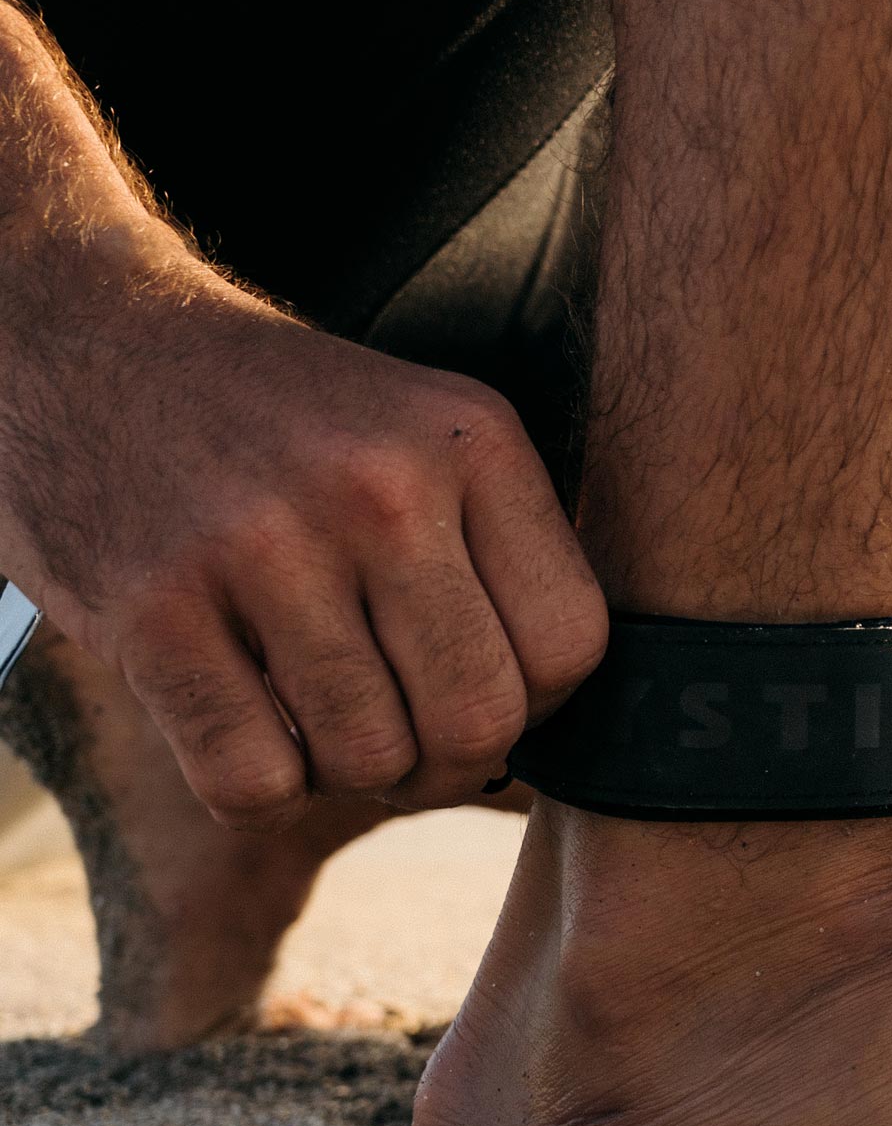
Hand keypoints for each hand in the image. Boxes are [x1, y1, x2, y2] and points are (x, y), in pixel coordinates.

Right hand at [0, 236, 607, 825]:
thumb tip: (573, 711)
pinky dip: (254, 785)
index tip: (488, 693)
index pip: (573, 644)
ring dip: (345, 771)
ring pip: (370, 760)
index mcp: (471, 441)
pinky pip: (253, 780)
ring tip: (313, 712)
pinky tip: (240, 723)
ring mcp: (261, 546)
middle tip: (404, 738)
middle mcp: (379, 487)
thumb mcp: (425, 429)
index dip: (540, 704)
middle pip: (480, 719)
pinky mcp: (150, 608)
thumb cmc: (281, 420)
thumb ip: (506, 545)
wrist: (83, 340)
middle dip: (449, 762)